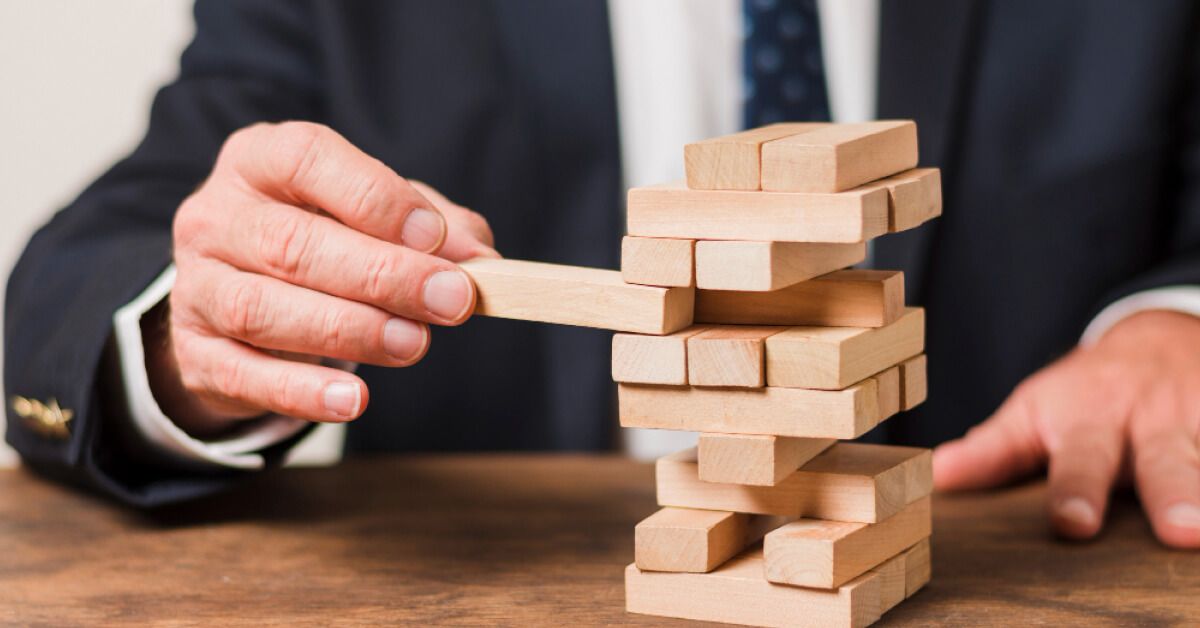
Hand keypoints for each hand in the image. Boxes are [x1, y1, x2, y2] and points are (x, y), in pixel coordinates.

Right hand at [150, 121, 497, 436]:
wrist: (237, 299)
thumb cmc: (322, 241)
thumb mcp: (377, 216)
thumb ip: (435, 229)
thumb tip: (483, 261)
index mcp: (261, 160)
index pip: (308, 160)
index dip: (375, 198)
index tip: (436, 237)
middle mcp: (218, 216)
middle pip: (292, 244)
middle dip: (382, 275)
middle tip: (449, 301)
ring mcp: (197, 285)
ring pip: (262, 308)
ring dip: (348, 330)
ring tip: (412, 345)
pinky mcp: (195, 352)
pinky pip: (243, 375)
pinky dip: (301, 392)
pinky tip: (353, 401)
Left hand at [933, 310, 1199, 548]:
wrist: (1160, 337)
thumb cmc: (1087, 392)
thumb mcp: (1036, 411)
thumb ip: (995, 450)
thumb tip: (937, 479)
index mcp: (1091, 420)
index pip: (1080, 462)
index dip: (1076, 493)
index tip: (1072, 524)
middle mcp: (1154, 418)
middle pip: (1166, 460)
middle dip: (1177, 493)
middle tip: (1183, 532)